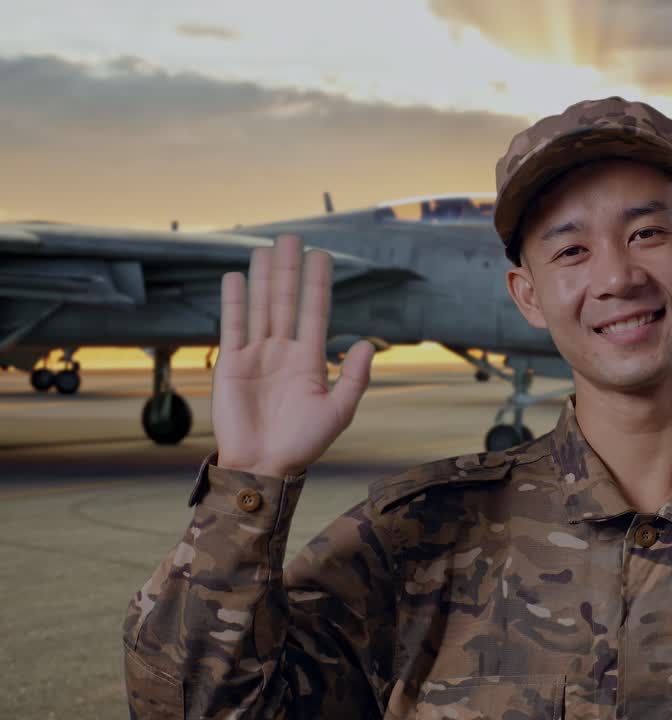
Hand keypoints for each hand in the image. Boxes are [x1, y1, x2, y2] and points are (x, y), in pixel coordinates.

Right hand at [211, 235, 373, 476]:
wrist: (264, 465)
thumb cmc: (303, 443)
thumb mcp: (338, 411)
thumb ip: (353, 377)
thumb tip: (364, 343)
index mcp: (309, 360)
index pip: (315, 312)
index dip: (317, 284)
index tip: (321, 256)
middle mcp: (283, 351)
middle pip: (287, 302)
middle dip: (290, 270)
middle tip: (292, 237)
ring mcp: (256, 355)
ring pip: (261, 307)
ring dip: (264, 278)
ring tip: (266, 248)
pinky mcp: (231, 364)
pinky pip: (233, 326)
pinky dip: (234, 302)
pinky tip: (236, 278)